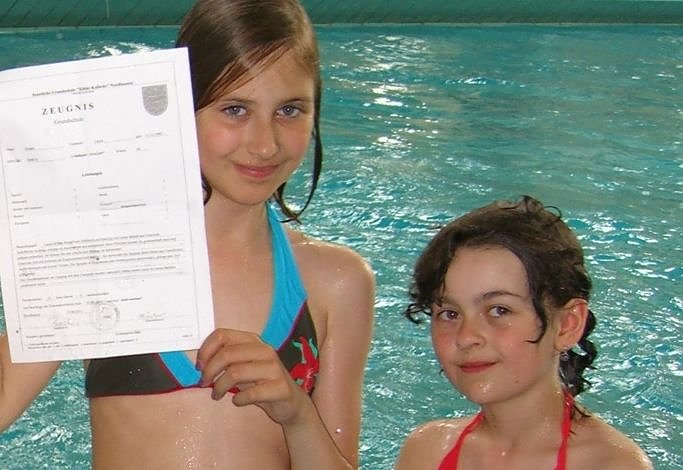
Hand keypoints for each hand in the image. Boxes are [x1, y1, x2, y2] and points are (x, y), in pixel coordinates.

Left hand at [196, 328, 311, 424]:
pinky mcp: (280, 387)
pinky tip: (237, 401)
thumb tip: (201, 364)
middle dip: (209, 371)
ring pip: (235, 373)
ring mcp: (274, 368)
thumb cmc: (262, 383)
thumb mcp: (243, 367)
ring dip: (220, 387)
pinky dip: (238, 399)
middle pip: (227, 354)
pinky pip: (250, 393)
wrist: (291, 403)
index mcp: (253, 341)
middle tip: (204, 383)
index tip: (199, 366)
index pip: (222, 335)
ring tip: (217, 395)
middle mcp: (265, 350)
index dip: (205, 350)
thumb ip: (226, 361)